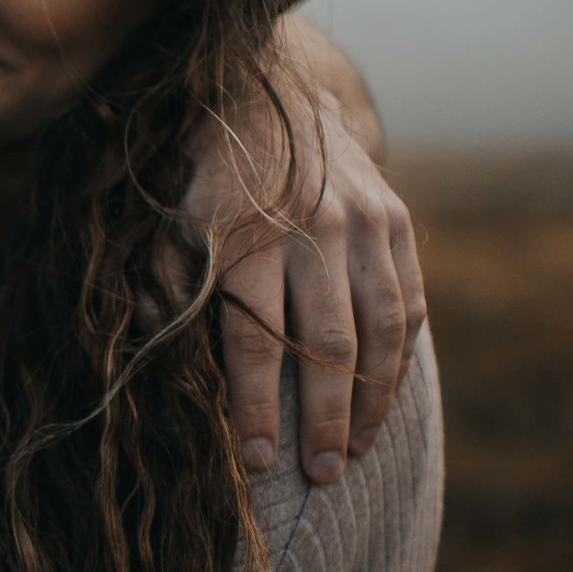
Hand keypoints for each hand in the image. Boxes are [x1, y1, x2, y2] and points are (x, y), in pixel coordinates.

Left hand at [186, 86, 425, 485]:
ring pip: (377, 331)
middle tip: (320, 475)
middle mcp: (313, 230)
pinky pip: (406, 303)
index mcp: (247, 238)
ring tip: (358, 452)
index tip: (256, 460)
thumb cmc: (207, 182)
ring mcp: (364, 223)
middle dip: (322, 419)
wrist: (272, 96)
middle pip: (325, 345)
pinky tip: (384, 400)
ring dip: (372, 401)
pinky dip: (398, 359)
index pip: (254, 340)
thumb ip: (170, 293)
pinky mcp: (397, 220)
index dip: (256, 406)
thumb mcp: (172, 228)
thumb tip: (165, 368)